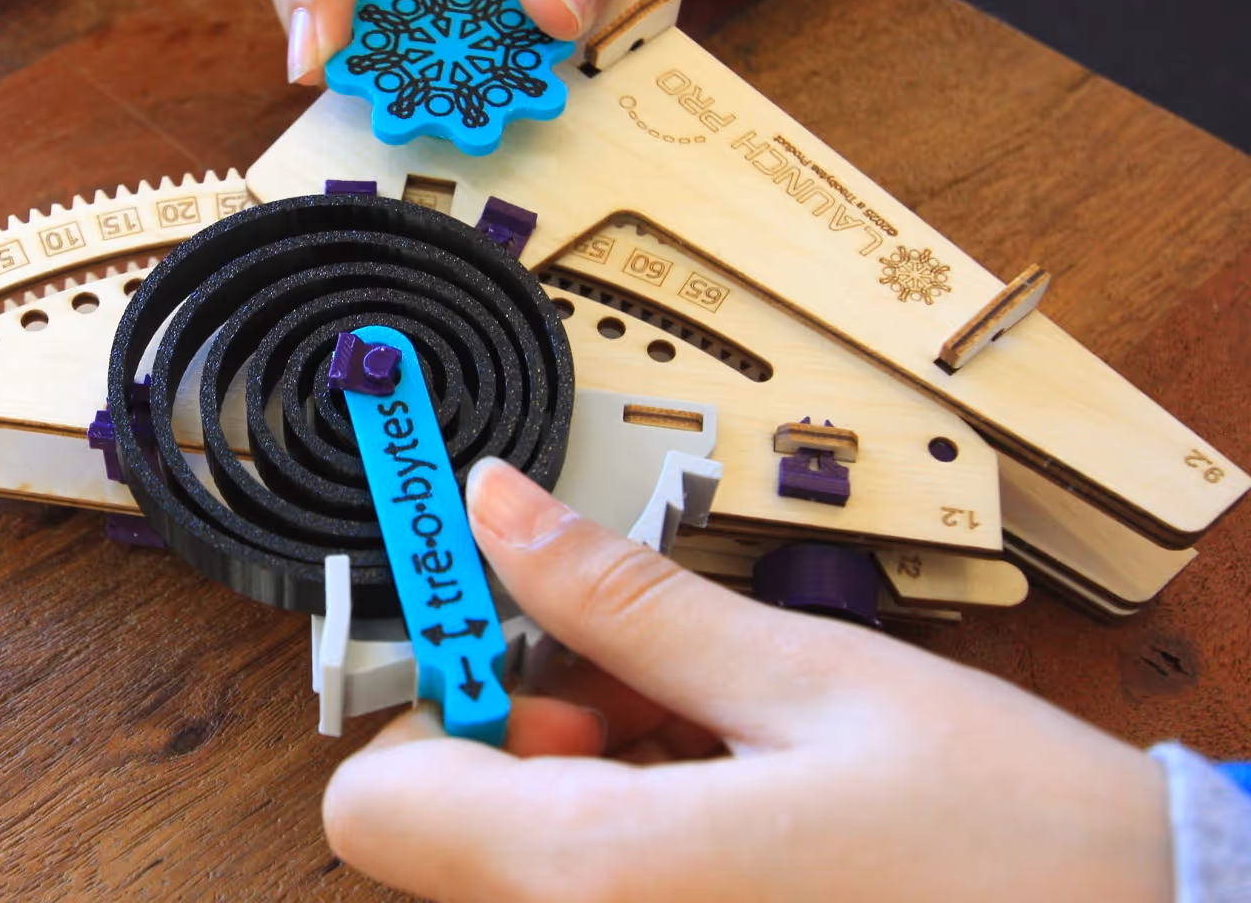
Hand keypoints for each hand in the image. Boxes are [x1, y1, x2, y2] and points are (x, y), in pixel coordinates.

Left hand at [322, 458, 1172, 901]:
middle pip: (440, 829)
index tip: (506, 641)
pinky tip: (734, 799)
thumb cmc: (1007, 842)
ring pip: (516, 860)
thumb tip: (498, 514)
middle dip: (519, 734)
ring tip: (717, 738)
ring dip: (582, 781)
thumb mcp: (806, 678)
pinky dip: (628, 834)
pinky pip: (590, 894)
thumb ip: (622, 599)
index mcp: (602, 878)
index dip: (428, 704)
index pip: (372, 801)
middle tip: (641, 681)